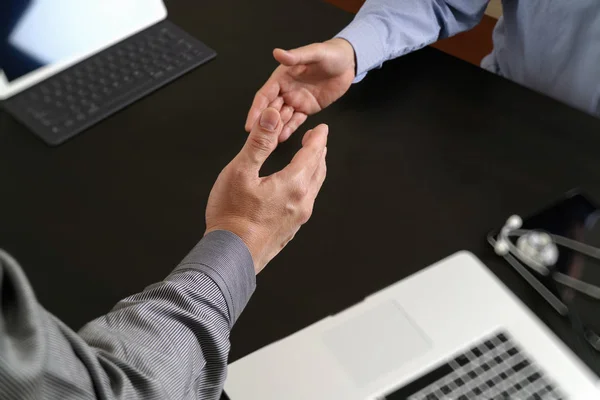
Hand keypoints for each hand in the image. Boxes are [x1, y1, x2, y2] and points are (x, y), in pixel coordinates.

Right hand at [206, 108, 327, 273]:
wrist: (230, 256)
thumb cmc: (232, 217)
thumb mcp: (241, 171)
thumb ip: (259, 142)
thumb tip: (272, 116)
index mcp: (293, 184)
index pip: (313, 154)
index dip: (318, 139)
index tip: (321, 129)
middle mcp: (301, 202)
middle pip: (317, 171)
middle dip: (319, 152)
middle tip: (317, 141)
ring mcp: (298, 218)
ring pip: (314, 187)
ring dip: (315, 170)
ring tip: (310, 161)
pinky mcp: (290, 229)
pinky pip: (306, 201)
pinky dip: (307, 186)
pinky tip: (297, 188)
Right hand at [245, 38, 354, 141]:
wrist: (349, 64)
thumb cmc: (331, 54)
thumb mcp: (314, 53)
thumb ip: (296, 56)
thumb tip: (277, 53)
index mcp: (282, 76)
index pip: (265, 95)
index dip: (257, 109)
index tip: (250, 124)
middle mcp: (286, 90)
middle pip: (270, 110)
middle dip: (263, 124)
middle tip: (257, 140)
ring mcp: (296, 100)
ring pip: (282, 118)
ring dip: (275, 129)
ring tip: (268, 144)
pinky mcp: (307, 109)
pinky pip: (296, 121)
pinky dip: (289, 130)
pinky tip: (282, 139)